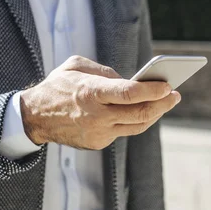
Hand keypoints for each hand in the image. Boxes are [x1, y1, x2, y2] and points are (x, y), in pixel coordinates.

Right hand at [20, 56, 180, 149]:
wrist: (35, 117)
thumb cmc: (57, 86)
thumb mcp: (76, 66)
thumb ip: (104, 72)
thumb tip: (129, 81)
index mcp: (91, 93)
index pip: (129, 94)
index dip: (152, 91)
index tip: (168, 85)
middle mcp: (97, 116)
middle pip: (140, 114)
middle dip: (162, 104)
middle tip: (175, 95)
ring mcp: (98, 133)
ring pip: (137, 126)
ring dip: (154, 114)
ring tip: (165, 103)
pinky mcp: (98, 143)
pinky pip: (123, 131)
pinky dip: (134, 120)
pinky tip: (143, 111)